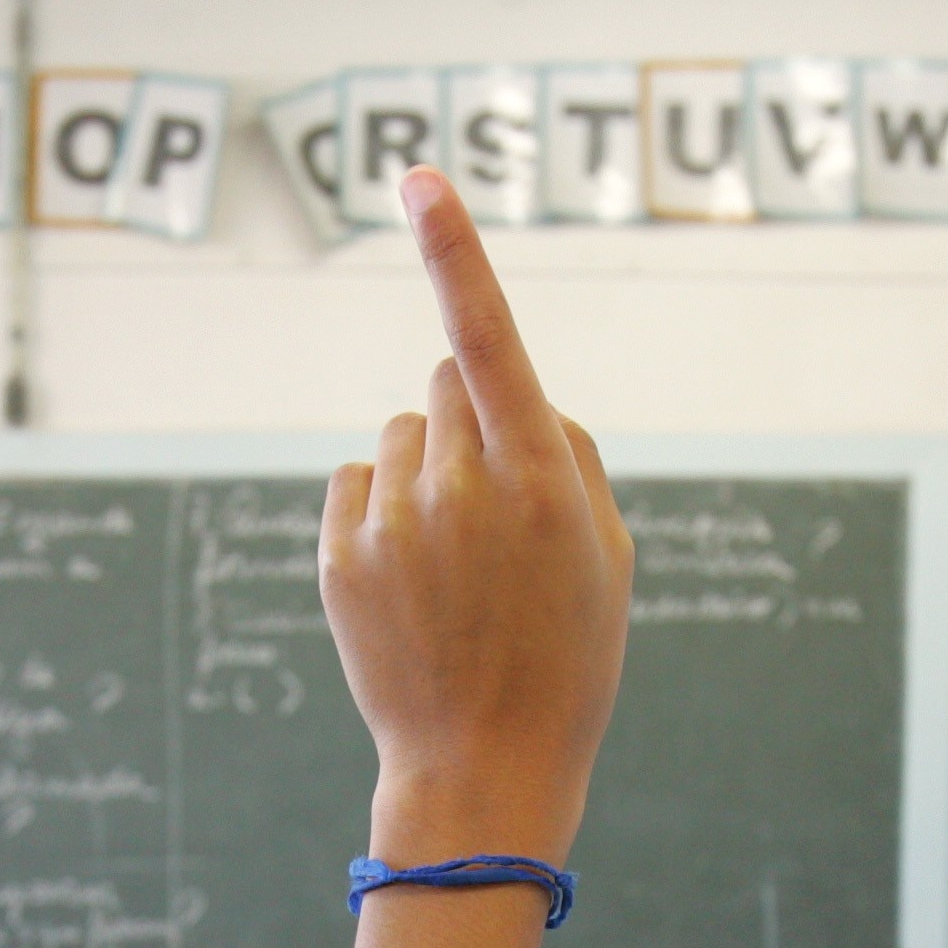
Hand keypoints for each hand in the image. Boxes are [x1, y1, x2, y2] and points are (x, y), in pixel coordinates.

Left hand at [321, 166, 631, 867]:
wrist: (484, 770)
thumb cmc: (567, 659)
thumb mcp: (606, 556)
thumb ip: (568, 454)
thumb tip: (513, 395)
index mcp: (540, 480)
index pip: (489, 337)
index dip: (454, 250)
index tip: (417, 177)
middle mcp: (460, 488)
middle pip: (444, 382)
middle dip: (470, 419)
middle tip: (498, 510)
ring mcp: (393, 523)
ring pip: (401, 436)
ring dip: (427, 471)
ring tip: (455, 561)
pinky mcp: (341, 556)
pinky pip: (358, 483)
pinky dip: (383, 511)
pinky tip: (410, 579)